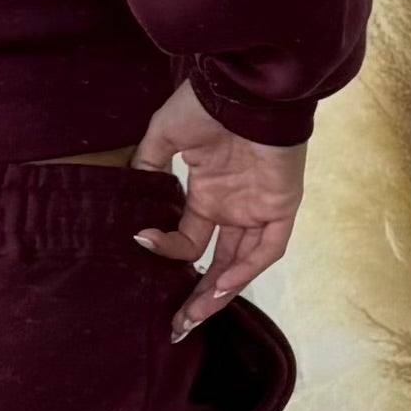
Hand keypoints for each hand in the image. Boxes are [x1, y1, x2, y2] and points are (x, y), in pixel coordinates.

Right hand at [131, 80, 303, 332]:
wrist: (243, 87)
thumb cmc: (206, 104)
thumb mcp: (164, 135)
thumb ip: (147, 166)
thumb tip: (129, 194)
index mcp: (209, 193)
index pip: (187, 237)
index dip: (166, 249)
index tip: (139, 243)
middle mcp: (234, 207)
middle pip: (215, 262)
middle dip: (194, 294)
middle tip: (173, 324)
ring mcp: (258, 209)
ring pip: (241, 264)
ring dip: (217, 292)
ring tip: (190, 317)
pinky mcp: (281, 207)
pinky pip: (266, 249)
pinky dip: (244, 269)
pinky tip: (218, 286)